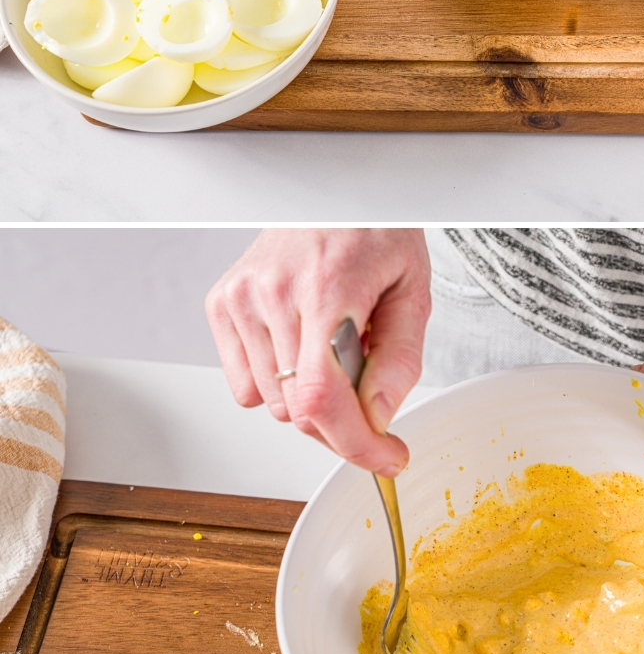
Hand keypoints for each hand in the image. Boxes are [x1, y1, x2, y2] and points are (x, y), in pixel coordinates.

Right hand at [206, 229, 431, 475]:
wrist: (331, 194)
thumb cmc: (374, 234)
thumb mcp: (413, 288)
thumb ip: (400, 358)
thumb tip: (378, 416)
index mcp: (328, 286)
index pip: (322, 395)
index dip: (355, 444)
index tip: (386, 458)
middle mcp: (275, 292)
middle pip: (301, 410)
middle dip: (344, 421)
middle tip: (368, 389)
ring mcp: (242, 298)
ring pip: (273, 405)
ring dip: (309, 399)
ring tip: (332, 348)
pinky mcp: (221, 305)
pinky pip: (245, 387)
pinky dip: (276, 384)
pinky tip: (299, 345)